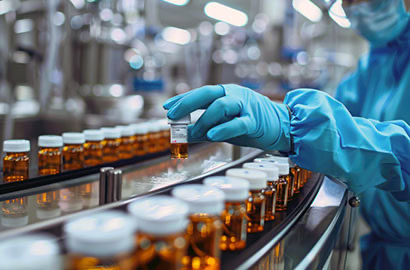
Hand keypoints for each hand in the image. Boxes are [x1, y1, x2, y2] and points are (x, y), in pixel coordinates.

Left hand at [163, 84, 290, 150]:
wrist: (283, 126)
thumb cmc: (251, 124)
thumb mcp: (225, 125)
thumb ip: (205, 128)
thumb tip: (184, 135)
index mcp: (226, 93)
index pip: (200, 93)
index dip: (183, 99)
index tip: (167, 107)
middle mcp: (235, 95)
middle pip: (207, 93)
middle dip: (187, 103)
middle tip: (173, 116)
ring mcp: (246, 106)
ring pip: (221, 105)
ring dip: (204, 120)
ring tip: (194, 132)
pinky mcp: (255, 121)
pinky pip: (238, 123)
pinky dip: (223, 128)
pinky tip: (210, 135)